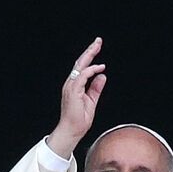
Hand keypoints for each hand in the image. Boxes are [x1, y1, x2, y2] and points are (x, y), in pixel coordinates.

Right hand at [48, 37, 106, 158]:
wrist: (72, 131)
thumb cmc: (79, 120)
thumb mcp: (92, 101)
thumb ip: (96, 88)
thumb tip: (102, 76)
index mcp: (75, 85)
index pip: (82, 67)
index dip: (90, 57)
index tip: (98, 48)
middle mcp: (71, 84)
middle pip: (80, 63)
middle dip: (90, 50)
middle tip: (98, 40)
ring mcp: (70, 87)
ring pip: (80, 66)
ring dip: (89, 55)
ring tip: (97, 46)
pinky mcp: (72, 91)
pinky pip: (82, 77)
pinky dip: (91, 70)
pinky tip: (99, 67)